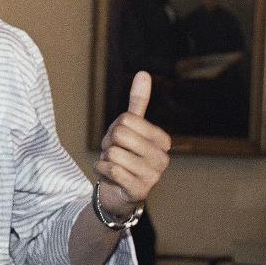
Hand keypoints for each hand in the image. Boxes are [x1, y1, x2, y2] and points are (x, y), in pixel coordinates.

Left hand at [94, 72, 171, 218]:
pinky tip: (110, 177)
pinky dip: (102, 170)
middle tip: (115, 153)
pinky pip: (110, 169)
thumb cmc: (124, 154)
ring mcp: (154, 176)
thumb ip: (138, 102)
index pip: (126, 119)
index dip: (115, 128)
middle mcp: (163, 158)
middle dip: (109, 143)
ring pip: (114, 152)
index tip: (121, 141)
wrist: (117, 191)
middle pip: (119, 134)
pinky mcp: (139, 191)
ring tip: (114, 165)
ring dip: (105, 158)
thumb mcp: (130, 127)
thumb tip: (143, 73)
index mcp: (163, 141)